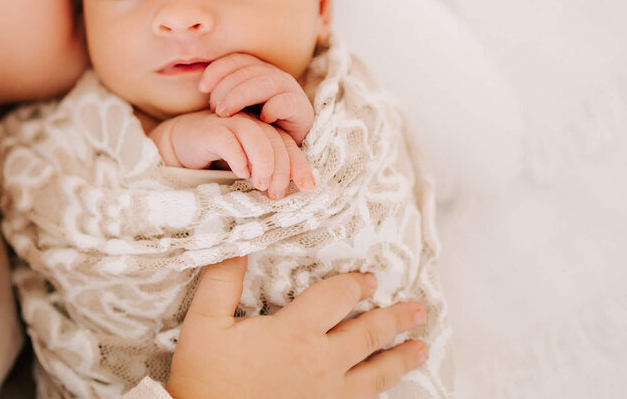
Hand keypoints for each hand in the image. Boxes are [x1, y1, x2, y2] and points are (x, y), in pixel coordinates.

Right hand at [149, 111, 313, 198]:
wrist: (181, 145)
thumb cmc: (218, 158)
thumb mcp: (247, 167)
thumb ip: (265, 173)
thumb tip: (287, 195)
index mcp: (263, 130)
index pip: (288, 145)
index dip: (299, 165)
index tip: (308, 187)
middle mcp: (250, 123)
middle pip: (276, 140)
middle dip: (281, 169)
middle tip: (276, 193)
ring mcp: (230, 123)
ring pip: (256, 136)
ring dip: (263, 163)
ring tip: (260, 185)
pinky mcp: (210, 130)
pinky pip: (228, 140)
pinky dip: (238, 157)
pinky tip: (240, 172)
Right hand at [167, 257, 427, 398]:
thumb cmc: (204, 377)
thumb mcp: (204, 321)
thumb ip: (222, 280)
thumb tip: (237, 243)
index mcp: (295, 332)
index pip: (336, 298)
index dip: (355, 285)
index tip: (370, 279)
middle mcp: (321, 362)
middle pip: (368, 334)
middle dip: (395, 319)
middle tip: (417, 310)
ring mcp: (328, 395)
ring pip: (376, 374)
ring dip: (400, 358)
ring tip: (421, 349)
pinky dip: (380, 391)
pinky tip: (384, 388)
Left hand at [199, 53, 314, 145]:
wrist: (278, 151)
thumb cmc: (250, 127)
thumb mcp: (234, 108)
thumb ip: (222, 94)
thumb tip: (201, 86)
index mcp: (258, 70)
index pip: (237, 60)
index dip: (218, 70)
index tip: (202, 88)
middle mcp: (274, 75)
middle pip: (248, 71)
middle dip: (226, 88)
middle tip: (215, 109)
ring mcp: (290, 90)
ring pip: (265, 82)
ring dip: (241, 96)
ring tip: (225, 113)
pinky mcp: (301, 109)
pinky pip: (287, 102)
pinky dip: (273, 108)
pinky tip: (261, 119)